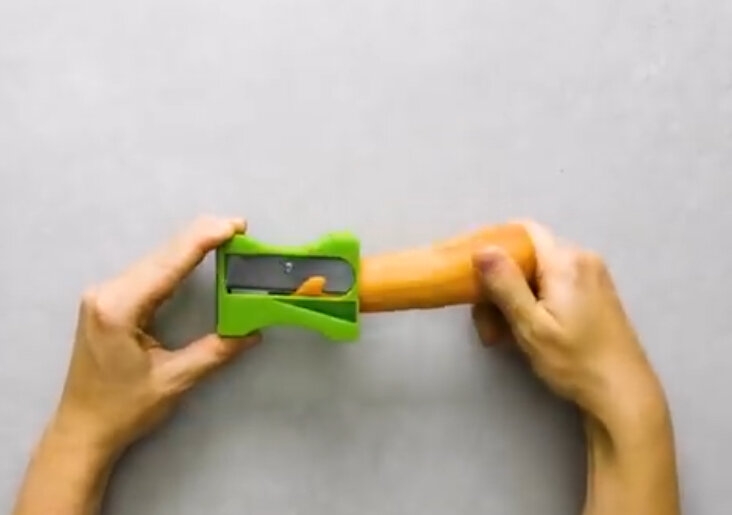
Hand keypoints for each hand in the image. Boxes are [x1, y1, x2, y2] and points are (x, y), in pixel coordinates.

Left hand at [53, 216, 259, 457]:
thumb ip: (215, 351)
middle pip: (162, 253)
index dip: (204, 239)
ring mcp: (104, 294)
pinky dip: (176, 261)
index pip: (169, 263)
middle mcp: (107, 292)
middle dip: (201, 236)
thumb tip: (252, 331)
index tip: (235, 225)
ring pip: (155, 259)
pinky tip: (196, 255)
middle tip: (239, 227)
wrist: (82, 429)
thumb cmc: (123, 409)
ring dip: (190, 247)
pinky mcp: (108, 301)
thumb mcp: (174, 380)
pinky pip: (148, 272)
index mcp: (120, 308)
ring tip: (225, 237)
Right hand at [471, 221, 678, 514]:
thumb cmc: (575, 361)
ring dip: (514, 300)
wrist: (624, 393)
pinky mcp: (595, 294)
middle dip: (500, 285)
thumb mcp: (531, 325)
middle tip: (487, 325)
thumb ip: (505, 284)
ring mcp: (592, 277)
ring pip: (538, 275)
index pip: (523, 230)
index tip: (471, 270)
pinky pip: (554, 287)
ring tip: (502, 337)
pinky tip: (525, 334)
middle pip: (528, 257)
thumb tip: (482, 248)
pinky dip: (534, 304)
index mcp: (566, 261)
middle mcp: (582, 259)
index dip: (494, 243)